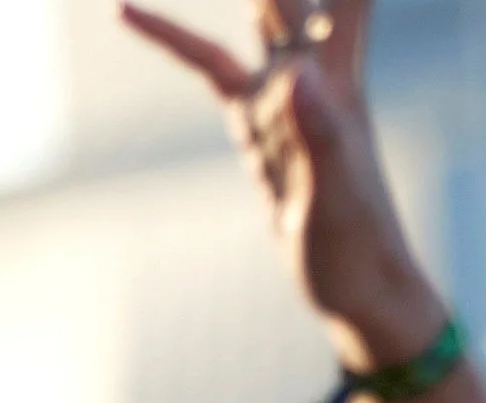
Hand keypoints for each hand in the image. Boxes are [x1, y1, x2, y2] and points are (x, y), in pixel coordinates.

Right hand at [122, 0, 445, 368]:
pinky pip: (205, 65)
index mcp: (337, 80)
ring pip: (257, 7)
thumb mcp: (334, 198)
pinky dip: (168, 37)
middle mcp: (311, 70)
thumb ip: (319, 135)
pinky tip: (125, 9)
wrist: (360, 291)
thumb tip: (296, 78)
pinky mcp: (253, 121)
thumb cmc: (357, 250)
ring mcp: (281, 91)